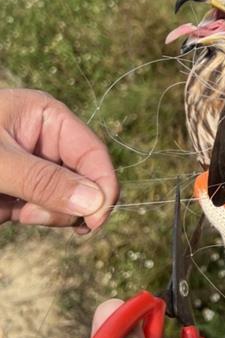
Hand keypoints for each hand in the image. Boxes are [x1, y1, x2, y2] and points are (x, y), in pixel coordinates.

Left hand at [0, 89, 117, 230]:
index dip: (102, 185)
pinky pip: (46, 211)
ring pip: (69, 200)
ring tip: (17, 213)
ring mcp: (35, 168)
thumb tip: (96, 203)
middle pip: (85, 179)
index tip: (97, 220)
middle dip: (69, 203)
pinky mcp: (22, 191)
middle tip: (33, 215)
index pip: (92, 151)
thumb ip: (44, 181)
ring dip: (49, 214)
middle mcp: (46, 140)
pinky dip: (35, 218)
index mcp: (47, 117)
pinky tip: (8, 214)